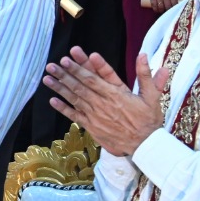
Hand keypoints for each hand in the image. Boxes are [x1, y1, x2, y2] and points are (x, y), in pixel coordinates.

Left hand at [42, 47, 167, 156]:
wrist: (144, 145)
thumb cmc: (148, 119)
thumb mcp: (152, 96)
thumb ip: (146, 75)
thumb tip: (143, 55)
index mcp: (116, 94)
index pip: (94, 78)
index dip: (79, 68)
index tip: (68, 58)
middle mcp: (103, 103)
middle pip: (80, 86)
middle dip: (65, 74)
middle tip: (52, 65)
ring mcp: (95, 115)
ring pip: (75, 99)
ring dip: (60, 88)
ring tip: (47, 78)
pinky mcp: (92, 126)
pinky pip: (75, 116)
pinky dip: (63, 108)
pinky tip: (52, 100)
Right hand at [147, 0, 176, 13]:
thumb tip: (174, 3)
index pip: (174, 3)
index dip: (174, 8)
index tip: (174, 10)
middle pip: (168, 7)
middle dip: (167, 11)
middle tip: (167, 12)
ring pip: (161, 7)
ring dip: (161, 10)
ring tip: (161, 11)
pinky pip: (154, 5)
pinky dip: (155, 9)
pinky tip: (156, 10)